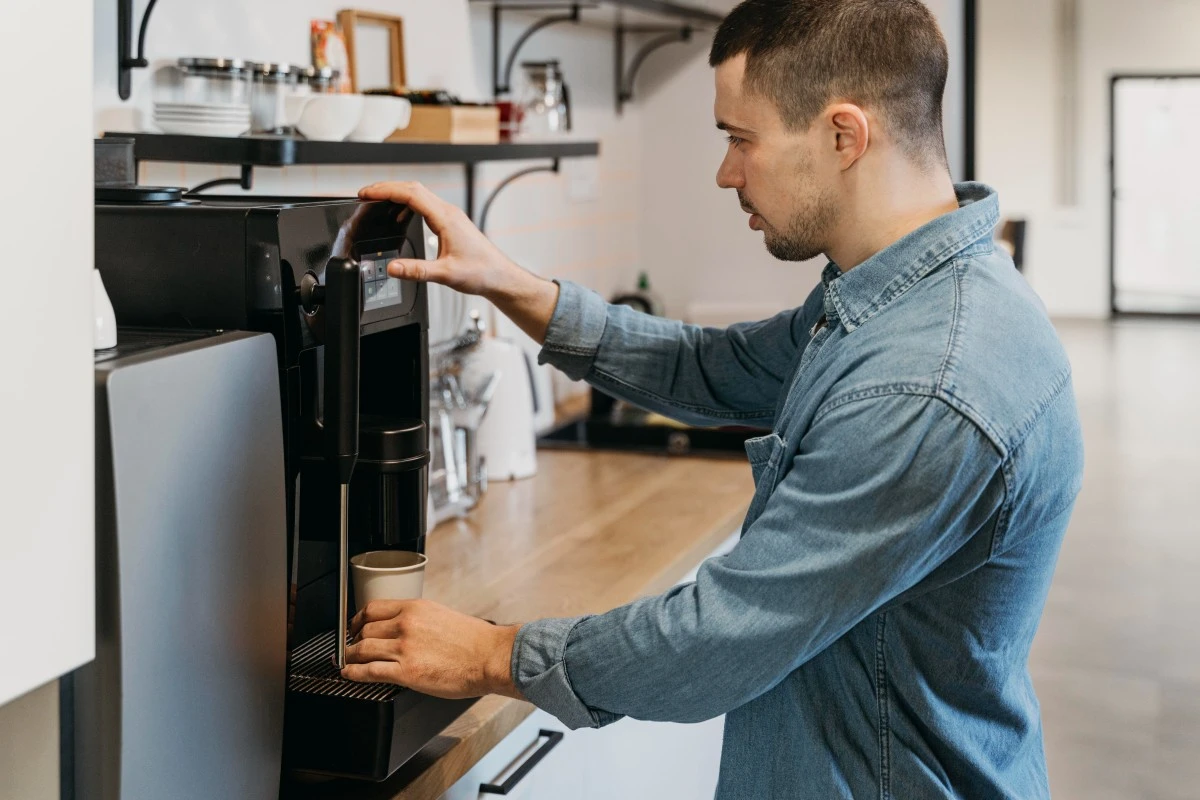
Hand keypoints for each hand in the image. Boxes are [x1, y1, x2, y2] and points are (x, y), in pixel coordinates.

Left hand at [340, 598, 524, 700]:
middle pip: (364, 628)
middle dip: (352, 639)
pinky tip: (349, 675)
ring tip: (346, 662)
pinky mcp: (406, 672)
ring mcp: (404, 648)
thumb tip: (403, 631)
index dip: (357, 619)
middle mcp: (406, 624)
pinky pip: (368, 671)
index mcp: (416, 608)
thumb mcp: (442, 617)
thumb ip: (419, 621)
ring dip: (349, 656)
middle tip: (349, 647)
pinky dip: (353, 673)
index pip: (373, 608)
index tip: (354, 626)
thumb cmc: (474, 641)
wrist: (490, 657)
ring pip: (362, 649)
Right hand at [357, 181, 559, 342]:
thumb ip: (416, 271)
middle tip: (365, 195)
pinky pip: (426, 205)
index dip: (386, 191)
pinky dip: (408, 205)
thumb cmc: (481, 273)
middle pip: (413, 189)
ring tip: (378, 203)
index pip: (411, 194)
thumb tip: (392, 268)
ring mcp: (450, 216)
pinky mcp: (451, 222)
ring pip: (419, 195)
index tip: (367, 194)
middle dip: (386, 188)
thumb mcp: (445, 274)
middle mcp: (448, 212)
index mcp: (446, 218)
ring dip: (397, 195)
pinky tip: (400, 216)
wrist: (500, 276)